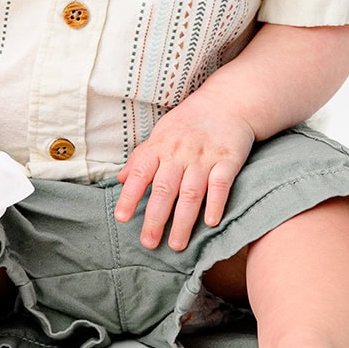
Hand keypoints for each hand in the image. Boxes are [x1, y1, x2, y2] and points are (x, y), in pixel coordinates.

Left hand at [114, 98, 255, 251]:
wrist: (227, 102)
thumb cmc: (188, 123)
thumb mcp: (160, 134)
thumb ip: (141, 158)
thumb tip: (120, 180)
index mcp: (160, 146)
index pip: (141, 173)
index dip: (130, 196)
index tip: (122, 218)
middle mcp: (180, 153)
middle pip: (165, 189)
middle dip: (155, 218)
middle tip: (149, 243)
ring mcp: (205, 157)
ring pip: (191, 192)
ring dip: (183, 220)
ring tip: (177, 244)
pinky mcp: (228, 160)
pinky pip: (221, 184)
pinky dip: (215, 203)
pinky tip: (210, 222)